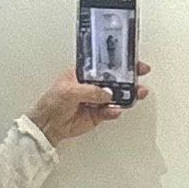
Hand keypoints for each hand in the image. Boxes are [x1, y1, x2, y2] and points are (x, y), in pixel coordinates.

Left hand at [29, 62, 150, 145]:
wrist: (48, 126)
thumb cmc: (52, 103)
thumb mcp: (69, 91)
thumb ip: (90, 91)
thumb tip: (107, 93)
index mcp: (84, 73)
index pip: (104, 65)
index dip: (119, 63)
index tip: (132, 61)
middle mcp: (92, 85)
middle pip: (115, 79)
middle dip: (129, 78)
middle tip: (140, 77)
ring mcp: (96, 99)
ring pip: (116, 96)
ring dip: (127, 95)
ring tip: (135, 95)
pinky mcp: (97, 114)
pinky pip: (110, 111)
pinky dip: (114, 111)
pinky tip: (115, 110)